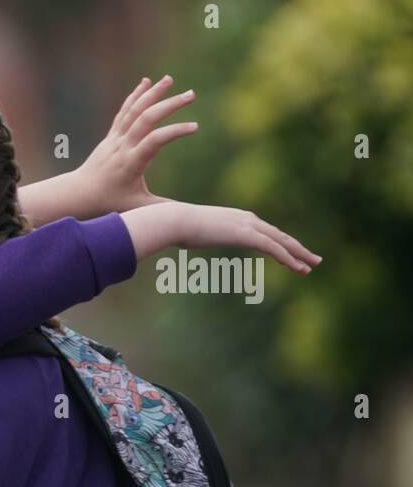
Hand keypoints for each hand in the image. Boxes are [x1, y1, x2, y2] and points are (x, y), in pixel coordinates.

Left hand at [76, 74, 197, 213]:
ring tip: (170, 79)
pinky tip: (146, 83)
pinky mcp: (111, 135)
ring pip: (134, 110)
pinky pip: (124, 111)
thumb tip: (186, 214)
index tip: (195, 127)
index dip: (174, 132)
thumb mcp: (137, 207)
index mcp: (131, 163)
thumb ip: (161, 208)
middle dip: (169, 105)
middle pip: (145, 119)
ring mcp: (115, 139)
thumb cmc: (109, 202)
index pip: (155, 141)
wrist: (80, 193)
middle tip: (191, 94)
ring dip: (152, 93)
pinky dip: (135, 96)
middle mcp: (122, 147)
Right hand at [120, 201, 321, 272]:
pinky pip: (274, 249)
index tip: (290, 252)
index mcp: (236, 218)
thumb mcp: (190, 233)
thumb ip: (195, 237)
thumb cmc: (175, 227)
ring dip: (299, 255)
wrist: (174, 221)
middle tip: (313, 260)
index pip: (264, 231)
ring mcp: (248, 226)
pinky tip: (299, 268)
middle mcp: (247, 219)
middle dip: (297, 248)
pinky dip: (288, 259)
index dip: (280, 242)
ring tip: (312, 266)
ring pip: (282, 242)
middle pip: (279, 235)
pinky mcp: (246, 235)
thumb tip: (183, 243)